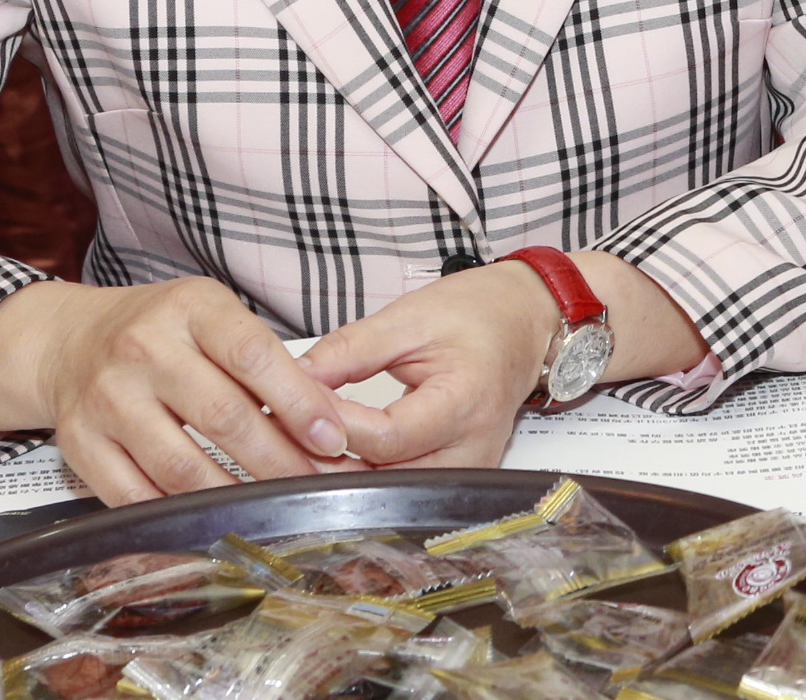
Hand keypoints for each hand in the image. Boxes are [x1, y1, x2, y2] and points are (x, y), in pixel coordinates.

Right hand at [20, 277, 356, 504]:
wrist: (71, 340)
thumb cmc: (159, 331)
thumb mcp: (215, 318)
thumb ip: (265, 362)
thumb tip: (325, 422)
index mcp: (190, 310)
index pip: (253, 356)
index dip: (299, 403)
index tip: (331, 439)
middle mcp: (144, 350)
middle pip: (223, 417)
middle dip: (278, 460)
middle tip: (312, 485)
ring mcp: (108, 399)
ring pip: (181, 466)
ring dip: (234, 496)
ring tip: (271, 508)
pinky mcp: (80, 444)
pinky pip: (136, 496)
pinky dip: (178, 515)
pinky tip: (210, 520)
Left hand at [298, 261, 559, 470]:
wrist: (522, 323)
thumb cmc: (475, 315)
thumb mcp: (407, 319)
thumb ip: (348, 351)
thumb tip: (291, 378)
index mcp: (467, 401)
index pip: (387, 436)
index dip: (336, 425)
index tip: (296, 400)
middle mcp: (473, 448)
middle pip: (385, 476)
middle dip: (328, 456)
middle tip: (283, 429)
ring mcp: (468, 470)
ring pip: (388, 491)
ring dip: (341, 472)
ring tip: (302, 441)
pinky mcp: (456, 478)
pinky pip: (401, 488)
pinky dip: (364, 473)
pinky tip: (335, 452)